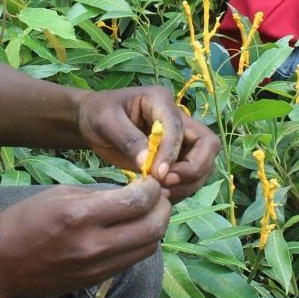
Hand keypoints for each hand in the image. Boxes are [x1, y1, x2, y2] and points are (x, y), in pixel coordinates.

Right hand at [0, 180, 169, 297]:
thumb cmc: (21, 222)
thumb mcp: (58, 195)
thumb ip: (97, 194)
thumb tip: (131, 192)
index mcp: (80, 216)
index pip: (137, 202)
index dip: (152, 188)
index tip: (150, 180)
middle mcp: (93, 245)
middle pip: (152, 228)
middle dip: (162, 207)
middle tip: (158, 195)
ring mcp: (97, 267)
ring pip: (148, 247)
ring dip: (156, 226)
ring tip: (149, 212)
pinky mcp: (96, 280)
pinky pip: (132, 260)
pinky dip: (140, 243)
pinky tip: (132, 230)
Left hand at [75, 85, 221, 201]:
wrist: (91, 122)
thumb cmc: (97, 114)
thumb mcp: (106, 122)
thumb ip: (128, 140)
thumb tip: (148, 164)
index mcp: (160, 101)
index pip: (178, 127)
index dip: (172, 151)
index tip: (158, 175)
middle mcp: (177, 118)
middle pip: (207, 144)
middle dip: (194, 168)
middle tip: (166, 184)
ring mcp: (180, 139)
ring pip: (204, 162)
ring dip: (189, 182)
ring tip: (161, 194)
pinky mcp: (175, 157)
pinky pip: (191, 175)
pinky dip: (182, 189)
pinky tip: (161, 197)